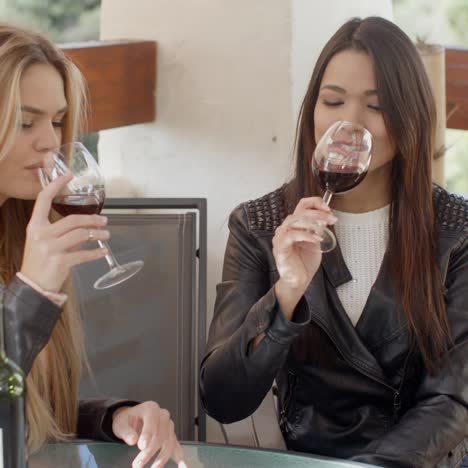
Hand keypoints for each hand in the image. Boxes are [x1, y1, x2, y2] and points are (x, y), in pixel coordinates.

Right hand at [20, 174, 109, 292]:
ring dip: (98, 234)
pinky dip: (96, 252)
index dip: (56, 185)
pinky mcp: (60, 262)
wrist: (33, 286)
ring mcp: (50, 248)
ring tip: (106, 235)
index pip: (43, 200)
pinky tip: (103, 251)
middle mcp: (42, 234)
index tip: (68, 175)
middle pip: (73, 219)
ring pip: (81, 235)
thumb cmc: (40, 262)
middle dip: (93, 219)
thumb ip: (64, 233)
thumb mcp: (46, 243)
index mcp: (35, 226)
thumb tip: (87, 227)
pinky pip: (84, 254)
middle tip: (104, 220)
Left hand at [112, 401, 185, 467]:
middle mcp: (163, 416)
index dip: (148, 433)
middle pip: (161, 434)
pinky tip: (184, 467)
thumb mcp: (121, 423)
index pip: (152, 420)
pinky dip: (181, 459)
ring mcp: (169, 427)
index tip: (141, 446)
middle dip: (150, 451)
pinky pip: (177, 448)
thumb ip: (126, 431)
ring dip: (161, 458)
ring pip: (169, 443)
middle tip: (137, 464)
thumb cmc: (128, 420)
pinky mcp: (171, 437)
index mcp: (151, 408)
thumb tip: (132, 439)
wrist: (134, 419)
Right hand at [272, 197, 335, 317]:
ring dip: (313, 222)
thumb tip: (326, 217)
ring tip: (324, 228)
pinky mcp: (280, 247)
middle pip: (300, 211)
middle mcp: (285, 228)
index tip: (328, 209)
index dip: (316, 203)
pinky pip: (291, 235)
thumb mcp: (315, 240)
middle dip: (319, 213)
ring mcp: (281, 237)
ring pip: (295, 220)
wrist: (299, 280)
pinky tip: (316, 239)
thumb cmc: (304, 262)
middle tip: (331, 219)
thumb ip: (318, 229)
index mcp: (294, 225)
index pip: (302, 205)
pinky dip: (306, 235)